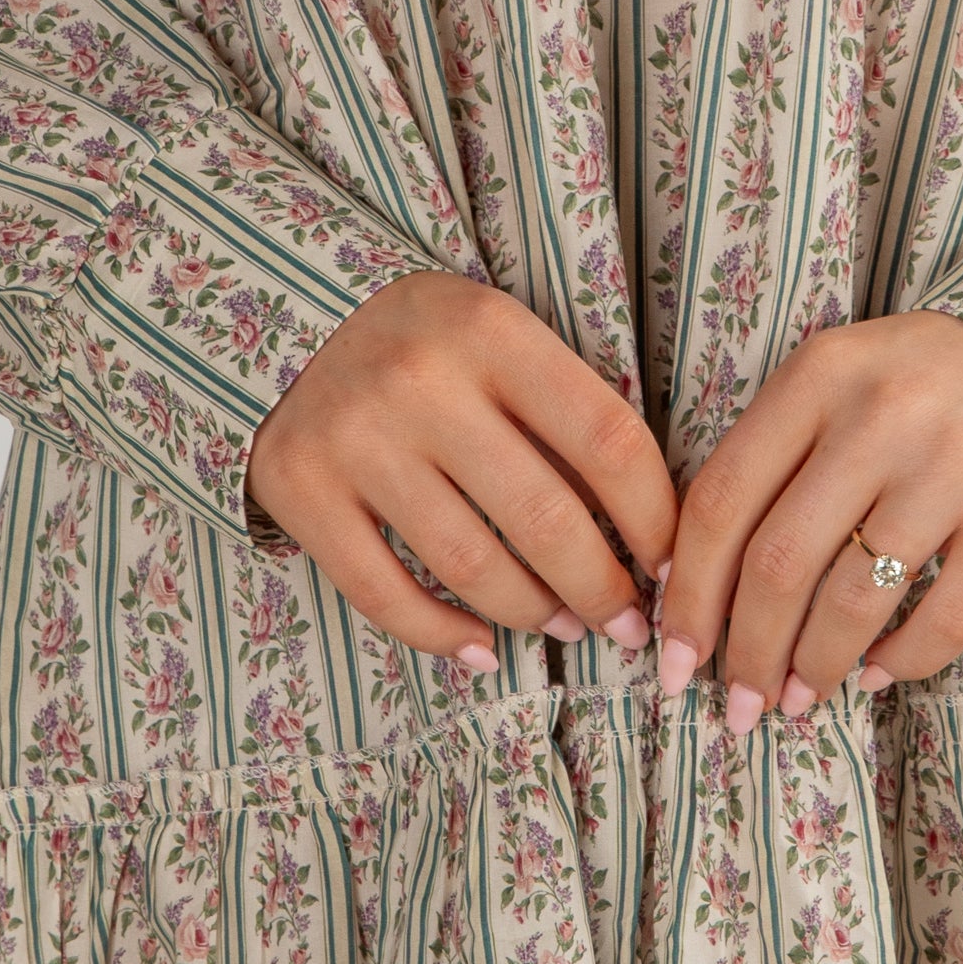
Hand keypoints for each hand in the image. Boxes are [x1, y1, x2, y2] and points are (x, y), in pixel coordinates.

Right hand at [244, 270, 673, 667]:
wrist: (288, 315)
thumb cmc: (427, 338)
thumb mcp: (499, 336)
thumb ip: (563, 405)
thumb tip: (647, 528)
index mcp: (491, 331)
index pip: (607, 439)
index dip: (655, 520)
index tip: (674, 567)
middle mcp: (421, 382)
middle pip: (544, 517)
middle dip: (602, 589)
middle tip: (627, 624)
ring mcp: (354, 439)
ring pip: (471, 565)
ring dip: (533, 614)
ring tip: (563, 626)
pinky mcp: (299, 488)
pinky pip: (384, 593)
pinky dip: (441, 635)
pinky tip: (479, 648)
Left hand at [657, 313, 962, 722]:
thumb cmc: (920, 380)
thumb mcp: (839, 380)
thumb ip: (771, 454)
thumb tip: (688, 578)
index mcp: (819, 376)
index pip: (723, 501)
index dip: (689, 592)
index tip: (673, 654)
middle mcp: (882, 416)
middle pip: (779, 562)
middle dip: (747, 652)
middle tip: (740, 705)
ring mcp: (956, 465)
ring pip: (855, 601)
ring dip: (815, 668)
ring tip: (799, 699)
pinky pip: (945, 619)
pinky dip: (900, 663)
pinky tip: (874, 674)